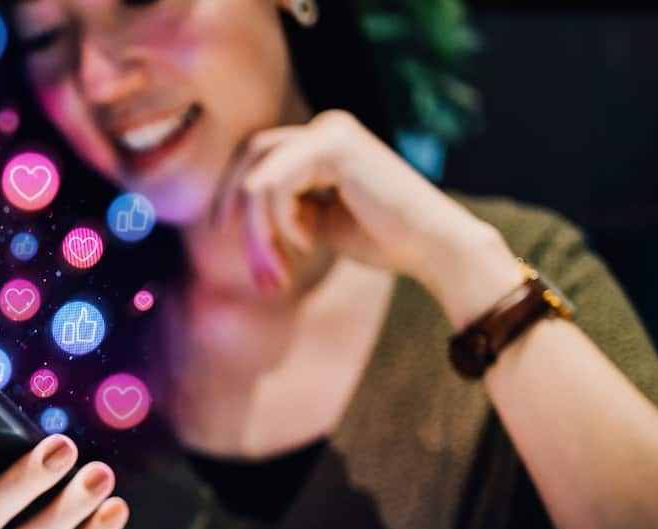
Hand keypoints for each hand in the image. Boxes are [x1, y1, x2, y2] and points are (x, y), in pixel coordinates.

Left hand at [215, 109, 524, 328]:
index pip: (257, 157)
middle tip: (256, 268)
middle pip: (250, 160)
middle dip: (241, 217)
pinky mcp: (333, 147)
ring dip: (259, 234)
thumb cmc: (382, 239)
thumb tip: (238, 216)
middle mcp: (325, 127)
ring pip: (259, 180)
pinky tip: (309, 245)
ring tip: (279, 272)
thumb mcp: (318, 220)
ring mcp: (329, 131)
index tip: (225, 233)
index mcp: (322, 140)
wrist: (432, 246)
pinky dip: (282, 225)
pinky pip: (275, 187)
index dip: (233, 193)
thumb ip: (285, 208)